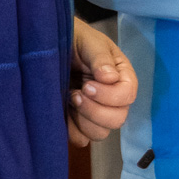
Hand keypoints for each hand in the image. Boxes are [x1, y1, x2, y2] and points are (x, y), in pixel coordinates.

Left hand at [66, 15, 137, 148]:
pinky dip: (72, 129)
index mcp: (122, 77)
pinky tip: (64, 110)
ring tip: (69, 98)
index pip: (127, 96)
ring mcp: (97, 112)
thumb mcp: (89, 42)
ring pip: (101, 133)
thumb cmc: (74, 39)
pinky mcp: (79, 123)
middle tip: (75, 94)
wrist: (50, 45)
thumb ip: (100, 58)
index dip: (109, 95)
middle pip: (117, 119)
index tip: (87, 85)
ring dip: (83, 120)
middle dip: (94, 110)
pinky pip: (82, 139)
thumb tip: (110, 78)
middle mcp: (114, 98)